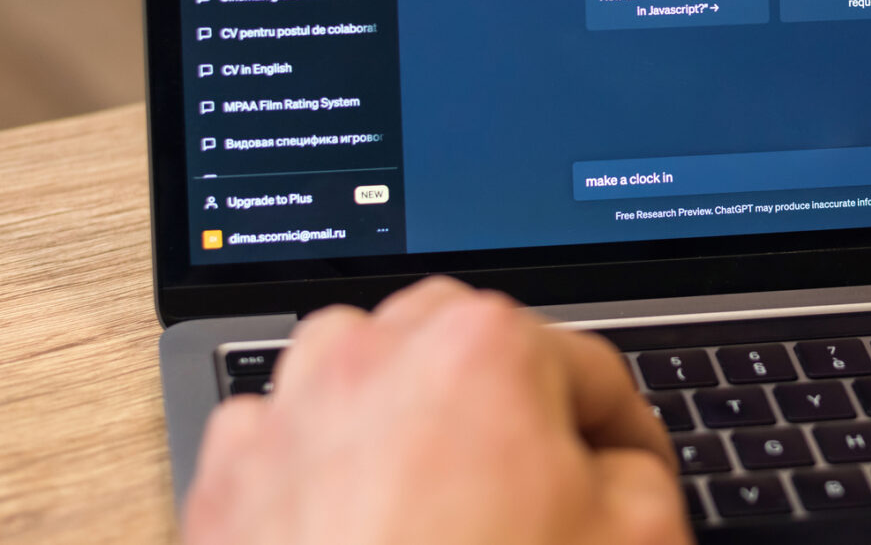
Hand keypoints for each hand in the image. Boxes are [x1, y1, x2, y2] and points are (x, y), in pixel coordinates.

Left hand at [184, 276, 688, 544]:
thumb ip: (644, 477)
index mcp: (484, 350)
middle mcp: (374, 358)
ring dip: (402, 411)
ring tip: (436, 492)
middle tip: (540, 485)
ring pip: (360, 370)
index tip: (631, 474)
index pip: (590, 371)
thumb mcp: (641, 544)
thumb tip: (619, 468)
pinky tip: (351, 528)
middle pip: (464, 345)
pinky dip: (315, 468)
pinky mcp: (227, 487)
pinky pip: (281, 442)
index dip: (626, 434)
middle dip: (507, 403)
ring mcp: (288, 417)